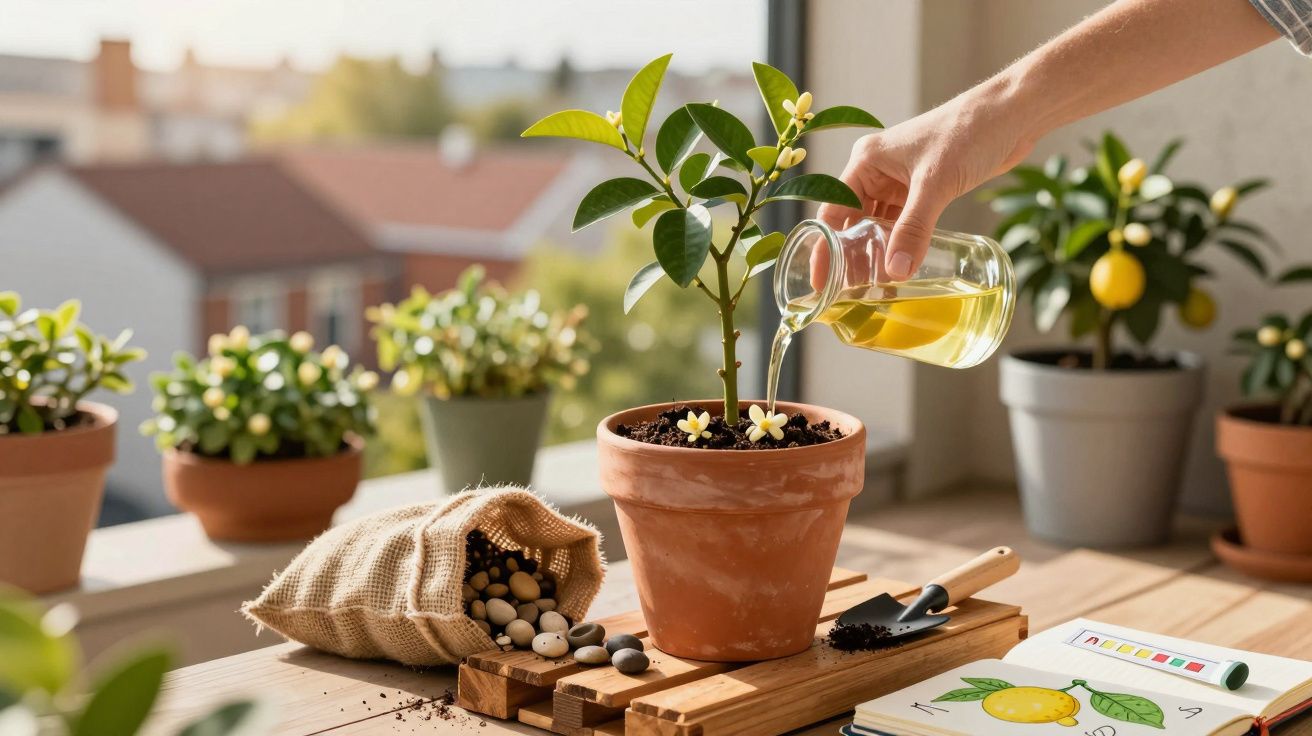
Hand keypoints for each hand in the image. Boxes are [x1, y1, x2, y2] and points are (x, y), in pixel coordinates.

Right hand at [817, 80, 1036, 279]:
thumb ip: (914, 229)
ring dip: (877, 251)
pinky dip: (900, 243)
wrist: (1012, 115)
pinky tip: (900, 266)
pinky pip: (902, 223)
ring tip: (872, 287)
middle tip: (848, 293)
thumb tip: (895, 271)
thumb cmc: (969, 132)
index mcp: (866, 161)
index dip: (825, 247)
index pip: (833, 211)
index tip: (822, 282)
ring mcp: (899, 181)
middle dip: (851, 254)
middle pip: (853, 221)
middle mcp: (876, 171)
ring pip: (878, 224)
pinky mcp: (922, 188)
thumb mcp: (935, 184)